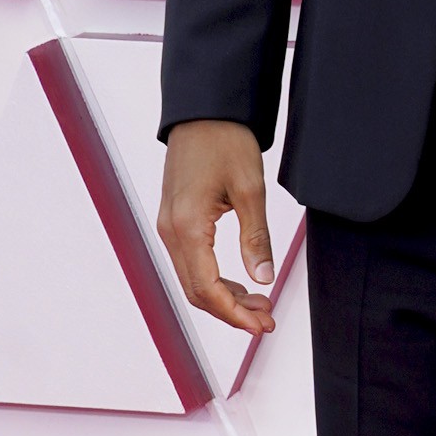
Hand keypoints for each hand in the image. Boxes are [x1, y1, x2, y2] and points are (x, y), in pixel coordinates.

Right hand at [158, 119, 276, 335]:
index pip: (207, 288)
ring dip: (224, 298)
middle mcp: (171, 231)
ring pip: (193, 279)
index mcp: (187, 227)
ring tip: (259, 304)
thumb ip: (256, 238)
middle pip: (196, 291)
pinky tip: (239, 284)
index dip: (234, 313)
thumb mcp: (251, 190)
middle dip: (231, 311)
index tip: (260, 324)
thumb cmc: (225, 141)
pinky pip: (191, 262)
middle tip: (266, 318)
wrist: (204, 111)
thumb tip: (263, 279)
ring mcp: (170, 227)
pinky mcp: (175, 221)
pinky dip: (214, 280)